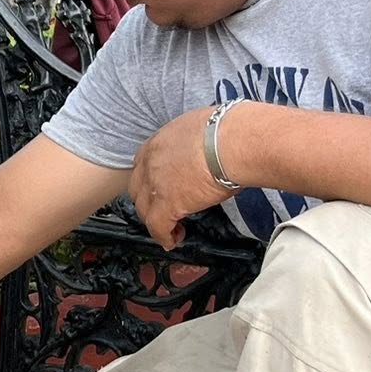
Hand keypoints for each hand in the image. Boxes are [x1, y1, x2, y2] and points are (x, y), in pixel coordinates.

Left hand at [130, 105, 236, 249]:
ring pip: (145, 209)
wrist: (232, 142)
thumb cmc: (229, 131)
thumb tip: (209, 152)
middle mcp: (150, 162)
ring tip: (171, 227)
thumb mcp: (202, 130)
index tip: (161, 186)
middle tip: (164, 207)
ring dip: (155, 219)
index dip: (150, 178)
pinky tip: (173, 241)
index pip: (143, 164)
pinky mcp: (168, 204)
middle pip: (138, 187)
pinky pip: (158, 227)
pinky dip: (164, 236)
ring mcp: (156, 184)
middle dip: (148, 199)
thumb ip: (195, 144)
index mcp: (159, 141)